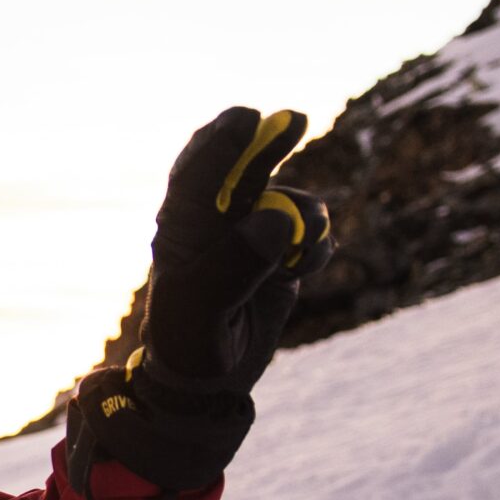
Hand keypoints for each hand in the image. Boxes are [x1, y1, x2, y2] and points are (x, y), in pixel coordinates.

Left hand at [141, 108, 333, 388]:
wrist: (209, 381)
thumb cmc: (190, 343)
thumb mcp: (203, 309)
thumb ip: (235, 264)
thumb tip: (276, 216)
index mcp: (182, 227)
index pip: (198, 172)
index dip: (221, 141)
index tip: (248, 117)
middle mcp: (216, 223)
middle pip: (246, 167)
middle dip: (269, 142)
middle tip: (298, 119)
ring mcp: (251, 236)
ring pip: (290, 202)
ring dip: (306, 218)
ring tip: (299, 253)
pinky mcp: (281, 254)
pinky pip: (312, 235)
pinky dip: (317, 247)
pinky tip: (302, 269)